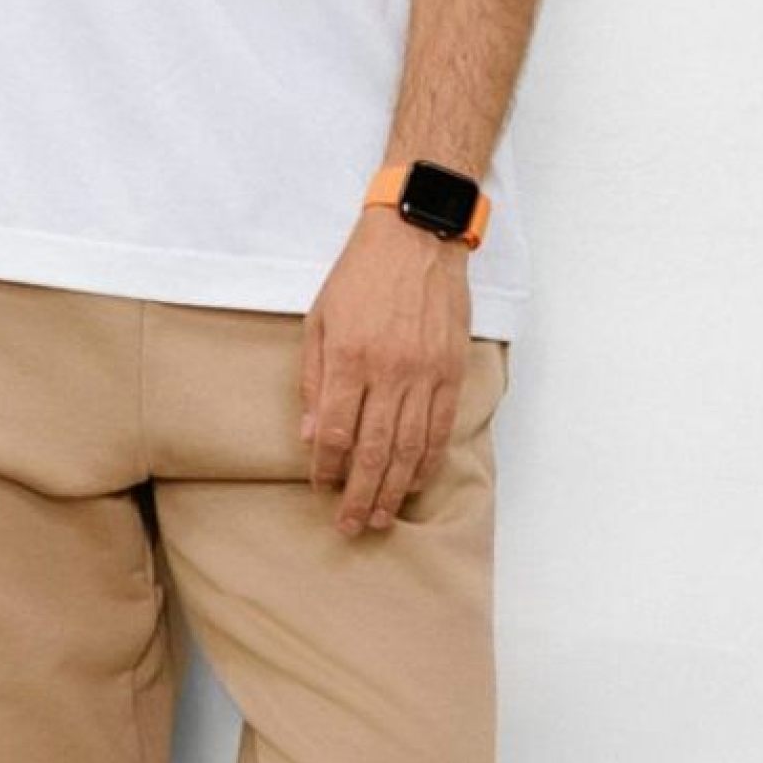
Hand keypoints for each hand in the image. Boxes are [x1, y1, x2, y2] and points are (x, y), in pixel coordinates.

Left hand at [300, 209, 475, 535]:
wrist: (417, 237)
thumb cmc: (360, 275)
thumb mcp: (319, 319)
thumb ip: (314, 379)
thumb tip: (310, 436)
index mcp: (350, 357)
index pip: (336, 431)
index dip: (326, 468)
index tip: (320, 488)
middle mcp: (390, 372)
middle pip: (373, 451)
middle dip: (360, 495)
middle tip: (351, 526)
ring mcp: (425, 374)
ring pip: (410, 448)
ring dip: (394, 488)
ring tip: (382, 516)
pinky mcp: (451, 371)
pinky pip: (440, 428)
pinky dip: (427, 462)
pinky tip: (415, 482)